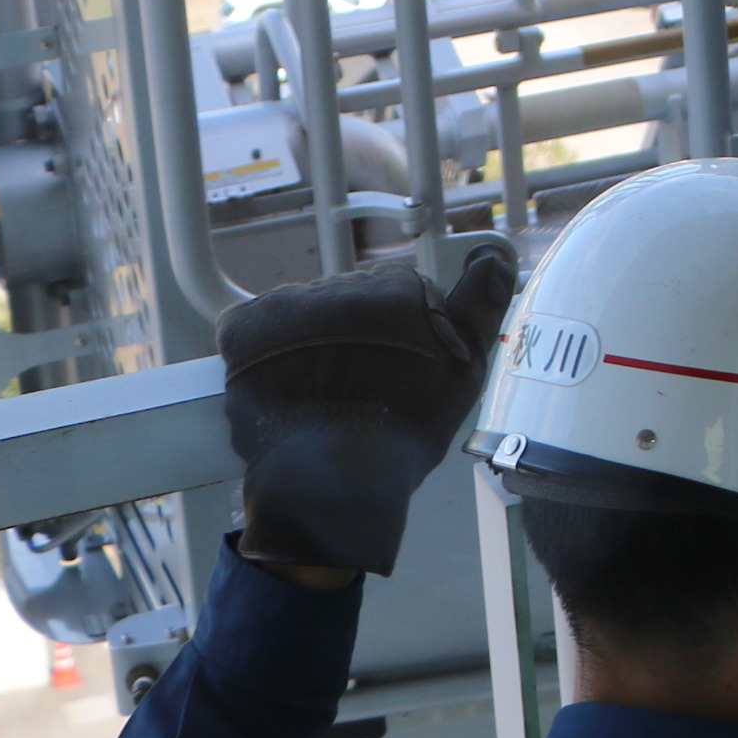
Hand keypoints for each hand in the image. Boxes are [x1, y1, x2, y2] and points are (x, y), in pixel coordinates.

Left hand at [223, 240, 519, 579]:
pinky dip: (263, 353)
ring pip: (302, 315)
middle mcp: (341, 284)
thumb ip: (481, 305)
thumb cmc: (402, 433)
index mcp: (397, 287)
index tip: (392, 371)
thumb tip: (494, 255)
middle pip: (347, 302)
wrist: (330, 482)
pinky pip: (254, 328)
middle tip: (356, 388)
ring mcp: (288, 305)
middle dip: (350, 336)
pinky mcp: (243, 328)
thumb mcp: (464, 370)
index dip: (395, 336)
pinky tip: (284, 387)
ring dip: (307, 345)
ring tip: (317, 396)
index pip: (395, 292)